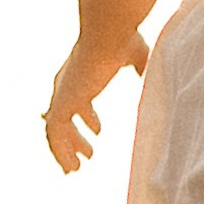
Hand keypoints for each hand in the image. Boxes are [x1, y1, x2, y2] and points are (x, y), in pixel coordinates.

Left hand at [43, 28, 147, 174]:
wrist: (109, 34)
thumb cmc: (122, 40)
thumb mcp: (136, 54)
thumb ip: (140, 66)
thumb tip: (149, 75)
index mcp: (82, 72)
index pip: (77, 100)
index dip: (86, 117)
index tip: (97, 131)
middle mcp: (67, 84)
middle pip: (64, 117)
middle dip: (74, 137)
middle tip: (87, 153)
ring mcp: (62, 94)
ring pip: (57, 130)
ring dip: (67, 149)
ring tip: (76, 168)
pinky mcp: (61, 104)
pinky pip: (55, 135)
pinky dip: (61, 151)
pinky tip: (71, 165)